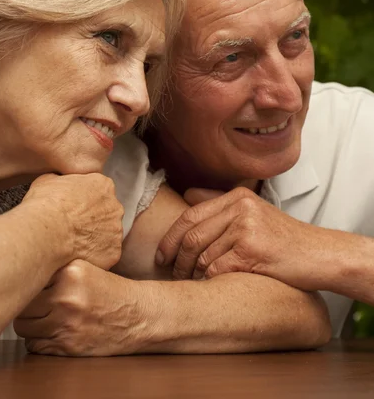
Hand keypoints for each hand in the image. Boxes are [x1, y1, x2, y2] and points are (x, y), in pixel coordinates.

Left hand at [14, 260, 147, 355]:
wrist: (139, 316)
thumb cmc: (112, 292)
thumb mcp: (87, 269)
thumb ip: (59, 270)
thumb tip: (25, 274)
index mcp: (71, 272)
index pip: (31, 278)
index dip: (31, 284)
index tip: (34, 286)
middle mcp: (66, 297)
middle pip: (24, 304)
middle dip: (28, 306)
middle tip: (37, 304)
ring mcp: (65, 323)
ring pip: (24, 327)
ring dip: (31, 324)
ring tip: (44, 318)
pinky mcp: (67, 345)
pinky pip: (34, 345)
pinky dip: (38, 341)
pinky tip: (52, 332)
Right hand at [25, 173, 123, 270]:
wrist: (45, 232)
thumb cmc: (45, 205)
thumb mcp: (48, 180)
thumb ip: (62, 181)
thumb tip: (58, 184)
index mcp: (103, 185)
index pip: (99, 191)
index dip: (84, 202)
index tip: (73, 209)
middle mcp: (115, 207)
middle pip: (107, 214)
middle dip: (92, 221)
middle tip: (72, 228)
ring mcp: (116, 231)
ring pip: (107, 236)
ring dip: (93, 239)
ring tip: (72, 244)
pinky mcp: (113, 253)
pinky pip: (105, 255)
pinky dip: (93, 257)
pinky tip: (76, 257)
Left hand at [156, 186, 324, 289]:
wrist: (319, 254)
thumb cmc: (284, 238)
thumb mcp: (254, 212)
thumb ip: (221, 205)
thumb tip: (186, 196)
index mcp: (237, 196)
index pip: (190, 214)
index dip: (170, 237)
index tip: (162, 255)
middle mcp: (240, 207)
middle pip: (192, 235)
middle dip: (176, 258)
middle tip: (172, 273)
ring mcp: (246, 227)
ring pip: (202, 255)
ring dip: (193, 274)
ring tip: (191, 282)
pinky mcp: (252, 250)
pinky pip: (216, 269)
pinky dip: (210, 281)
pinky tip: (212, 286)